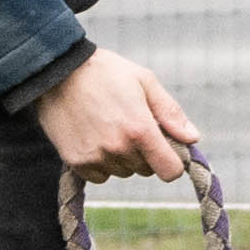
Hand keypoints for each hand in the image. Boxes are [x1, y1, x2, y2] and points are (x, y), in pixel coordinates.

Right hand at [31, 45, 197, 181]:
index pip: (169, 171)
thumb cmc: (106, 73)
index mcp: (140, 130)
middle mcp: (118, 149)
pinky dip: (102, 163)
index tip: (167, 149)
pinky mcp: (75, 162)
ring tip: (111, 127)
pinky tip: (95, 139)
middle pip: (146, 170)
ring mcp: (95, 157)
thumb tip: (192, 138)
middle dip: (146, 153)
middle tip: (133, 126)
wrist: (56, 73)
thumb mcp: (145, 81)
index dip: (173, 162)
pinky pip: (100, 176)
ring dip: (123, 158)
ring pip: (123, 172)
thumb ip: (170, 113)